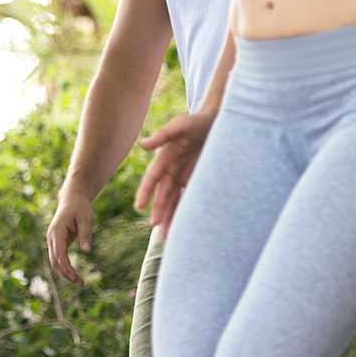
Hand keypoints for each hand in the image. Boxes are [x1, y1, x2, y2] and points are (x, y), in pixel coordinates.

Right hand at [45, 193, 93, 284]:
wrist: (72, 199)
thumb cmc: (80, 208)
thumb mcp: (86, 219)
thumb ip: (85, 235)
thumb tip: (86, 252)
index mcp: (57, 231)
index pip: (59, 253)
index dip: (66, 267)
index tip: (75, 277)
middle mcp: (51, 238)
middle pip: (54, 261)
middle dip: (66, 273)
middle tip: (80, 283)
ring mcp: (52, 241)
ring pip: (54, 262)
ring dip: (65, 273)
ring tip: (80, 282)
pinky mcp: (57, 243)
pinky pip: (58, 258)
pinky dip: (65, 268)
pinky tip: (74, 275)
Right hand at [135, 110, 214, 228]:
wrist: (216, 121)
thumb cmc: (196, 121)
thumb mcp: (180, 125)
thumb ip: (163, 135)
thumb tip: (142, 145)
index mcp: (164, 158)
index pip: (153, 178)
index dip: (146, 191)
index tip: (140, 206)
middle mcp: (171, 170)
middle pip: (163, 194)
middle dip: (159, 210)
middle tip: (155, 226)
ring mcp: (182, 177)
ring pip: (173, 201)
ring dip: (169, 217)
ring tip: (165, 235)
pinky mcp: (194, 181)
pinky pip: (188, 199)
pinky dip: (184, 212)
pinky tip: (182, 227)